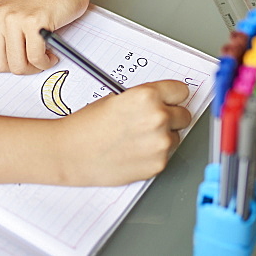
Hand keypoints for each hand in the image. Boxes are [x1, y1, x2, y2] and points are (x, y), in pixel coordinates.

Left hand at [0, 0, 89, 73]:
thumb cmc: (42, 3)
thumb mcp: (11, 15)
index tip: (7, 58)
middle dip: (17, 68)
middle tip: (30, 61)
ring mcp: (15, 18)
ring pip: (16, 65)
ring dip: (33, 68)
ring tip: (41, 56)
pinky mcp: (34, 22)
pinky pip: (35, 59)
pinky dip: (45, 63)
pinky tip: (50, 54)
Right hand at [55, 80, 191, 186]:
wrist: (71, 153)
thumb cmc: (87, 125)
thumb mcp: (117, 98)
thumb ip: (145, 99)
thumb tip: (164, 102)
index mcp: (147, 96)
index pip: (181, 91)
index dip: (172, 96)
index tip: (169, 100)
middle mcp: (158, 118)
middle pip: (184, 115)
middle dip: (170, 117)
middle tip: (149, 122)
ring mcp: (160, 143)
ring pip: (176, 136)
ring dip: (162, 136)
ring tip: (136, 138)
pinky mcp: (158, 164)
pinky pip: (166, 154)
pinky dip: (154, 154)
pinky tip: (133, 151)